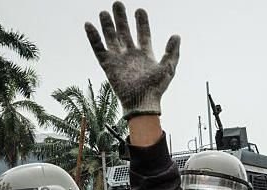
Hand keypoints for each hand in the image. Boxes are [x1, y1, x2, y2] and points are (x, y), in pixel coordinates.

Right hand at [85, 2, 180, 118]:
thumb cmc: (156, 88)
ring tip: (104, 12)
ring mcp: (119, 59)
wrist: (142, 102)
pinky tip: (89, 25)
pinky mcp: (108, 65)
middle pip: (124, 32)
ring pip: (111, 38)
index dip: (141, 22)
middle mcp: (131, 55)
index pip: (143, 34)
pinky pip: (98, 49)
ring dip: (107, 25)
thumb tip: (176, 35)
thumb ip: (172, 52)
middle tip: (118, 3)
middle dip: (121, 18)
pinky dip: (93, 38)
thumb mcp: (168, 68)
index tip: (140, 10)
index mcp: (145, 54)